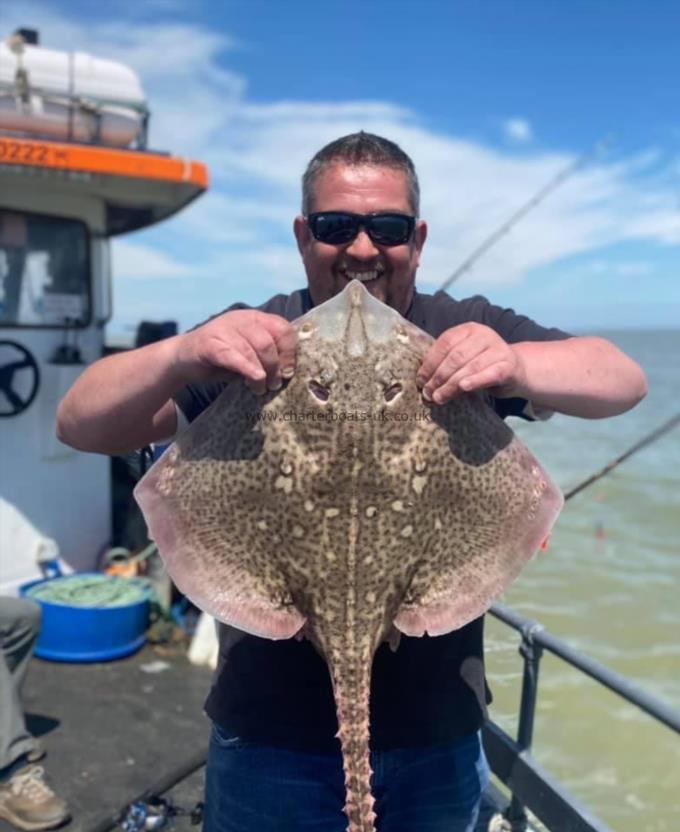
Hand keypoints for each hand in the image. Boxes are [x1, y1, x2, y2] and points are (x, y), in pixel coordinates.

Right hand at [173, 310, 296, 394]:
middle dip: (276, 366)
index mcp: (256, 319)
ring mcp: (223, 329)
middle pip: (269, 341)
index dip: (289, 352)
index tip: (288, 372)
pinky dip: (246, 368)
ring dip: (262, 373)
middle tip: (275, 384)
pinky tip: (254, 380)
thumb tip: (289, 373)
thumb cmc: (222, 359)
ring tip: (260, 388)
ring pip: (252, 349)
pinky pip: (232, 355)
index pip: (283, 328)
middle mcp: (241, 319)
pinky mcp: (208, 343)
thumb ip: (268, 357)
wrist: (183, 358)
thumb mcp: (249, 354)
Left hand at [416, 323, 525, 404]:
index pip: (445, 343)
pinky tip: (463, 388)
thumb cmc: (482, 365)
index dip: (430, 362)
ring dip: (451, 385)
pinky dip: (475, 381)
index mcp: (468, 329)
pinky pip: (489, 374)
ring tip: (438, 397)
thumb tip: (422, 379)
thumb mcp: (464, 357)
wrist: (516, 369)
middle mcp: (484, 335)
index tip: (420, 379)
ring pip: (470, 367)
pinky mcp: (509, 365)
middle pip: (456, 356)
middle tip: (428, 392)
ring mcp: (498, 349)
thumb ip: (446, 362)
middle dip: (439, 376)